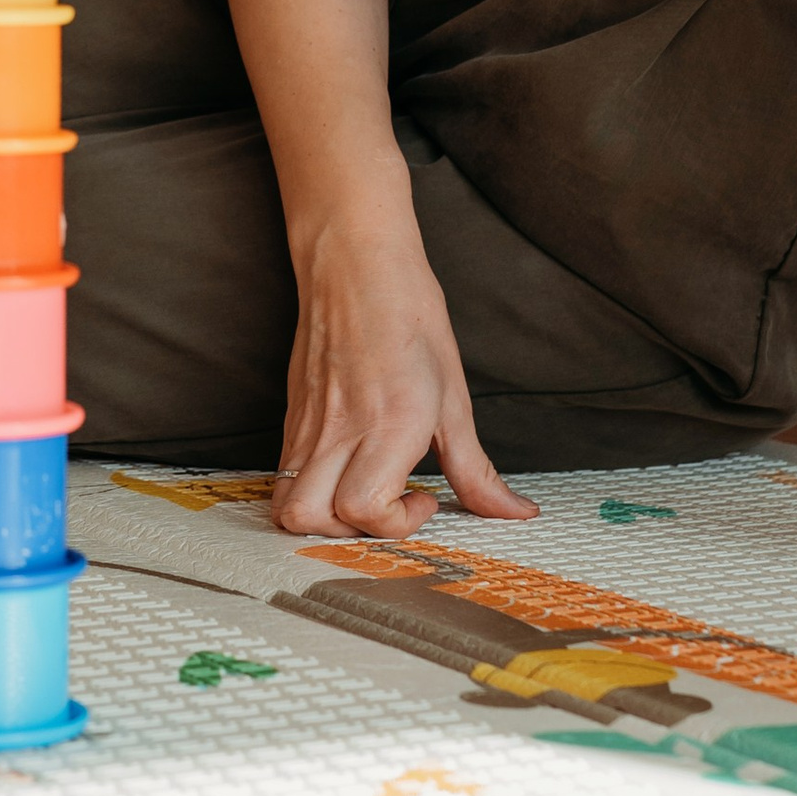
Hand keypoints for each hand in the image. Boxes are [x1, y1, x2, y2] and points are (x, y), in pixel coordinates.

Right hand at [272, 219, 536, 539]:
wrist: (355, 262)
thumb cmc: (408, 315)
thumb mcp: (455, 397)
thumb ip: (476, 468)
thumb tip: (514, 512)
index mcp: (388, 424)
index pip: (365, 509)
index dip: (396, 523)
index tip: (425, 497)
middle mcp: (340, 429)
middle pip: (311, 518)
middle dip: (352, 533)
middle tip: (388, 504)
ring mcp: (307, 424)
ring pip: (285, 504)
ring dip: (320, 519)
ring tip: (359, 495)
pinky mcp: (291, 416)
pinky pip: (283, 475)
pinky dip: (308, 491)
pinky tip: (344, 470)